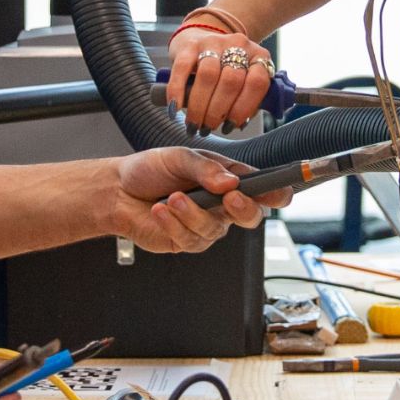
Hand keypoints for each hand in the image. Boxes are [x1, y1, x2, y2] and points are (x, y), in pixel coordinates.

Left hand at [106, 145, 285, 251]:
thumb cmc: (151, 169)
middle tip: (230, 198)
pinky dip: (173, 222)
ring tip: (173, 198)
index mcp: (228, 180)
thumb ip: (205, 168)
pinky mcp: (186, 241)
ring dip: (192, 213)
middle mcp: (222, 206)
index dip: (277, 192)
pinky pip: (189, 238)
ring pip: (214, 229)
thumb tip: (230, 181)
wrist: (118, 190)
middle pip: (251, 217)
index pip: (263, 188)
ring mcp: (205, 225)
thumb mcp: (179, 157)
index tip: (281, 191)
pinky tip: (160, 210)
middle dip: (244, 209)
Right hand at [164, 19, 273, 131]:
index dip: (243, 109)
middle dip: (217, 112)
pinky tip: (174, 107)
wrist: (201, 38)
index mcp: (258, 57)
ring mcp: (214, 42)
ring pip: (208, 75)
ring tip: (194, 123)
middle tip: (207, 128)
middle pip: (231, 81)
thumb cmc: (224, 70)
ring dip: (199, 106)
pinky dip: (177, 91)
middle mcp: (238, 45)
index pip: (256, 83)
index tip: (230, 126)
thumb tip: (232, 124)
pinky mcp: (190, 44)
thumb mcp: (242, 82)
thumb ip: (243, 101)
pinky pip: (182, 67)